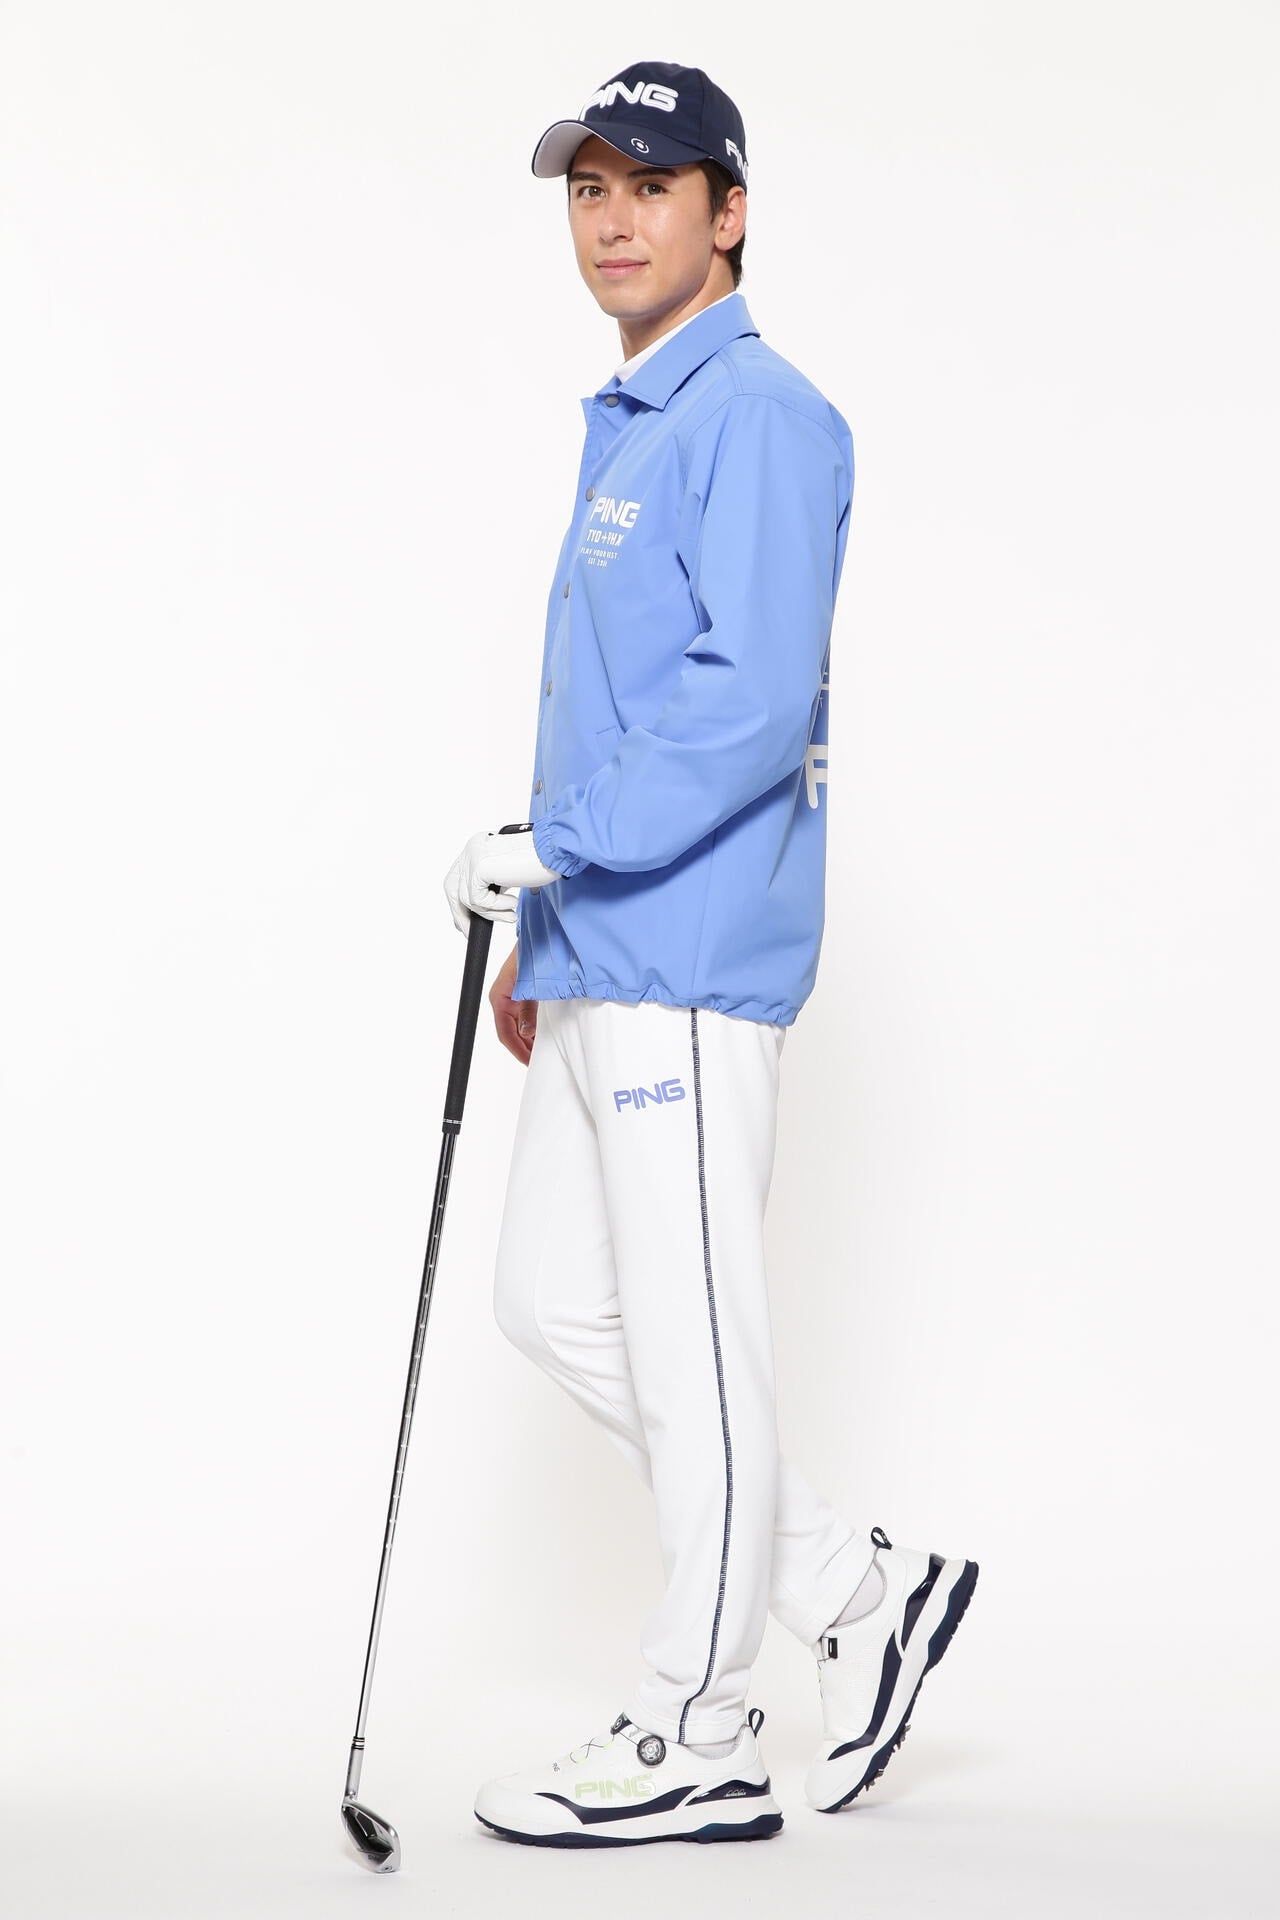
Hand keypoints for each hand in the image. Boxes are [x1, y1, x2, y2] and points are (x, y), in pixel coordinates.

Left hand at [442, 824, 561, 934]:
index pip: (456, 878)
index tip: (463, 921)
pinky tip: (514, 904)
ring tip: (511, 915)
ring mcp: (474, 856)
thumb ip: (490, 887)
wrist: (554, 851)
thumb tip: (476, 910)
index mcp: (477, 847)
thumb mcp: (507, 876)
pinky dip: (497, 907)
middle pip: (452, 887)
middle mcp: (472, 848)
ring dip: (490, 913)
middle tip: (468, 931)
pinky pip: (479, 900)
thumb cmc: (540, 862)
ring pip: (468, 898)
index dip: (457, 902)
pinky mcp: (480, 866)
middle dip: (460, 913)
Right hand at [489, 942, 537, 1064]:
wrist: (545, 933)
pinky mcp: (525, 995)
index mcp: (500, 996)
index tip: (529, 1061)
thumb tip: (527, 1032)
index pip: (504, 1032)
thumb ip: (528, 1008)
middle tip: (539, 1061)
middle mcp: (504, 999)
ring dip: (529, 1040)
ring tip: (543, 1051)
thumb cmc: (534, 950)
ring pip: (519, 1027)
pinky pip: (526, 1018)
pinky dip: (534, 1029)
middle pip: (511, 1032)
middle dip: (524, 1048)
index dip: (517, 1049)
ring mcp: (514, 997)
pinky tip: (545, 1035)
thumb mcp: (531, 982)